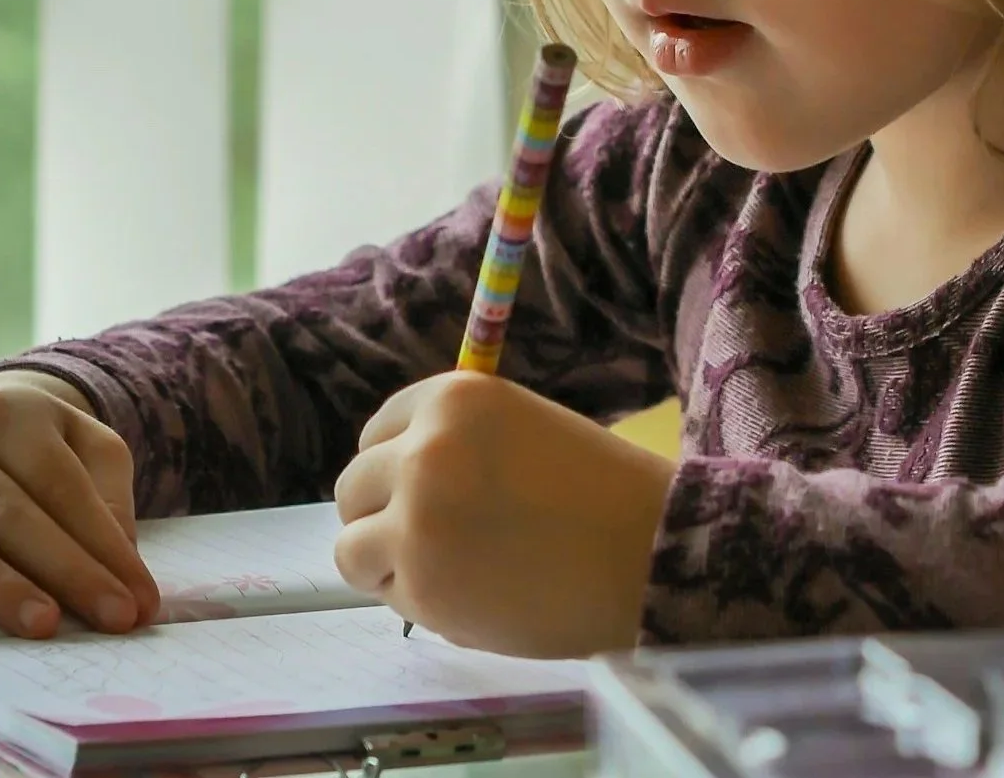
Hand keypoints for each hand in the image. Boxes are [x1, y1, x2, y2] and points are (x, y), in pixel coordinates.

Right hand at [0, 371, 161, 637]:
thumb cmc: (39, 449)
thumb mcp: (86, 448)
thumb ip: (108, 497)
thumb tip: (120, 568)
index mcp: (4, 410)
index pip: (58, 482)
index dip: (101, 544)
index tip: (138, 601)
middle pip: (4, 508)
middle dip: (62, 569)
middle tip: (108, 619)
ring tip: (42, 623)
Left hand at [332, 372, 674, 657]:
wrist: (653, 556)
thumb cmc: (602, 494)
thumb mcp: (519, 431)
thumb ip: (454, 445)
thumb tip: (390, 482)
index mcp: (450, 399)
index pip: (376, 433)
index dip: (395, 468)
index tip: (421, 493)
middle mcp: (422, 451)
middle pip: (352, 488)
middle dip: (381, 517)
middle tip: (431, 542)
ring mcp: (415, 521)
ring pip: (351, 548)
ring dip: (388, 565)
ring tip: (448, 574)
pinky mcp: (422, 587)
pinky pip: (390, 597)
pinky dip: (420, 604)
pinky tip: (475, 598)